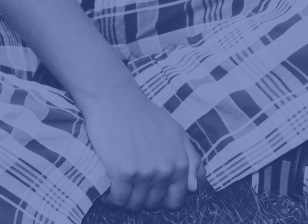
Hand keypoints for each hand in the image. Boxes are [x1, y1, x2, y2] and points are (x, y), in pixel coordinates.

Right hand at [80, 84, 200, 211]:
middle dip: (143, 195)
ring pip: (135, 204)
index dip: (163, 197)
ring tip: (122, 178)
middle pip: (153, 203)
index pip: (176, 200)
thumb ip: (190, 159)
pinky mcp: (124, 173)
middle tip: (134, 178)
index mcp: (180, 161)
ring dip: (126, 196)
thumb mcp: (177, 133)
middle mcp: (166, 169)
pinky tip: (111, 181)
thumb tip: (195, 188)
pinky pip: (118, 200)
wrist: (118, 103)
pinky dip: (112, 196)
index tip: (153, 188)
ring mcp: (146, 172)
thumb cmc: (146, 117)